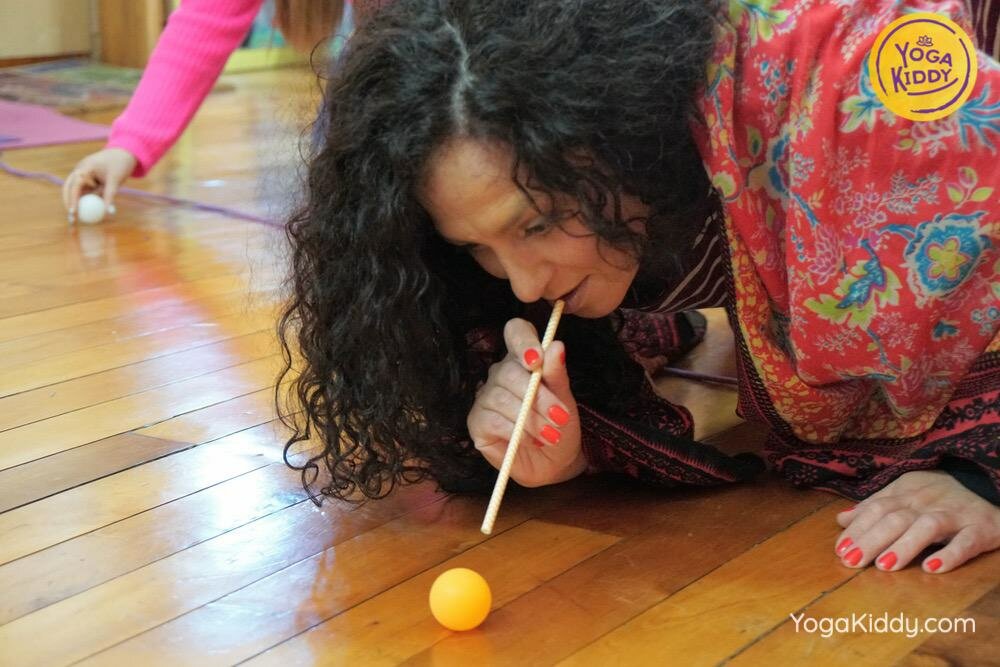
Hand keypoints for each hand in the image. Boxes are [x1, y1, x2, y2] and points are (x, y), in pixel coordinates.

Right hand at [62, 148, 136, 220]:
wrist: (124, 152)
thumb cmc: (120, 164)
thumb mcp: (115, 180)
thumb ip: (110, 196)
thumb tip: (110, 213)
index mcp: (85, 168)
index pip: (74, 186)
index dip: (72, 200)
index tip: (74, 213)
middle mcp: (80, 170)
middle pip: (68, 188)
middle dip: (68, 203)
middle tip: (72, 219)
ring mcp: (82, 174)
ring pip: (75, 190)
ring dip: (76, 203)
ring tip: (77, 219)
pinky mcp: (87, 178)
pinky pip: (84, 191)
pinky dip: (85, 200)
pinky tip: (87, 212)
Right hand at [467, 318, 586, 487]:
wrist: (554, 460)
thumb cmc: (559, 424)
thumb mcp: (565, 398)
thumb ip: (557, 373)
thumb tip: (557, 345)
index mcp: (523, 358)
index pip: (515, 332)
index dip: (523, 341)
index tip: (537, 360)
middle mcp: (501, 373)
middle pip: (509, 372)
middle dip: (538, 397)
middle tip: (560, 418)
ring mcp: (486, 396)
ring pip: (502, 399)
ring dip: (530, 419)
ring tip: (550, 435)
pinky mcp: (477, 421)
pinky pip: (492, 420)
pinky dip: (515, 432)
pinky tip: (530, 441)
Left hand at [834, 470, 999, 572]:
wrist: (990, 486)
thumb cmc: (941, 495)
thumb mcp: (906, 493)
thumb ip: (874, 506)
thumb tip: (841, 519)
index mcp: (907, 493)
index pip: (877, 508)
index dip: (857, 529)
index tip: (839, 550)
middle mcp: (928, 502)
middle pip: (895, 519)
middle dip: (871, 540)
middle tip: (851, 562)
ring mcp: (955, 515)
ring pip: (927, 527)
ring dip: (904, 546)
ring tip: (884, 565)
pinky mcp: (981, 530)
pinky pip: (966, 542)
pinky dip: (950, 555)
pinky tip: (931, 568)